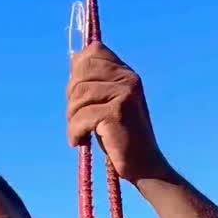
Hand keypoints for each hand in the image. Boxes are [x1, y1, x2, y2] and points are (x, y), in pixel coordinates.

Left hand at [67, 42, 167, 183]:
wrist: (145, 165)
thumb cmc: (122, 137)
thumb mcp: (109, 104)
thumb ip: (96, 83)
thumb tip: (74, 60)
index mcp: (126, 73)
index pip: (94, 51)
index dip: (78, 71)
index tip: (79, 97)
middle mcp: (127, 79)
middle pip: (81, 73)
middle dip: (72, 98)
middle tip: (77, 119)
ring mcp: (124, 95)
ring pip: (78, 96)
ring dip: (72, 119)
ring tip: (79, 133)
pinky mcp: (116, 114)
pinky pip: (82, 117)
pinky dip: (75, 132)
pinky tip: (79, 141)